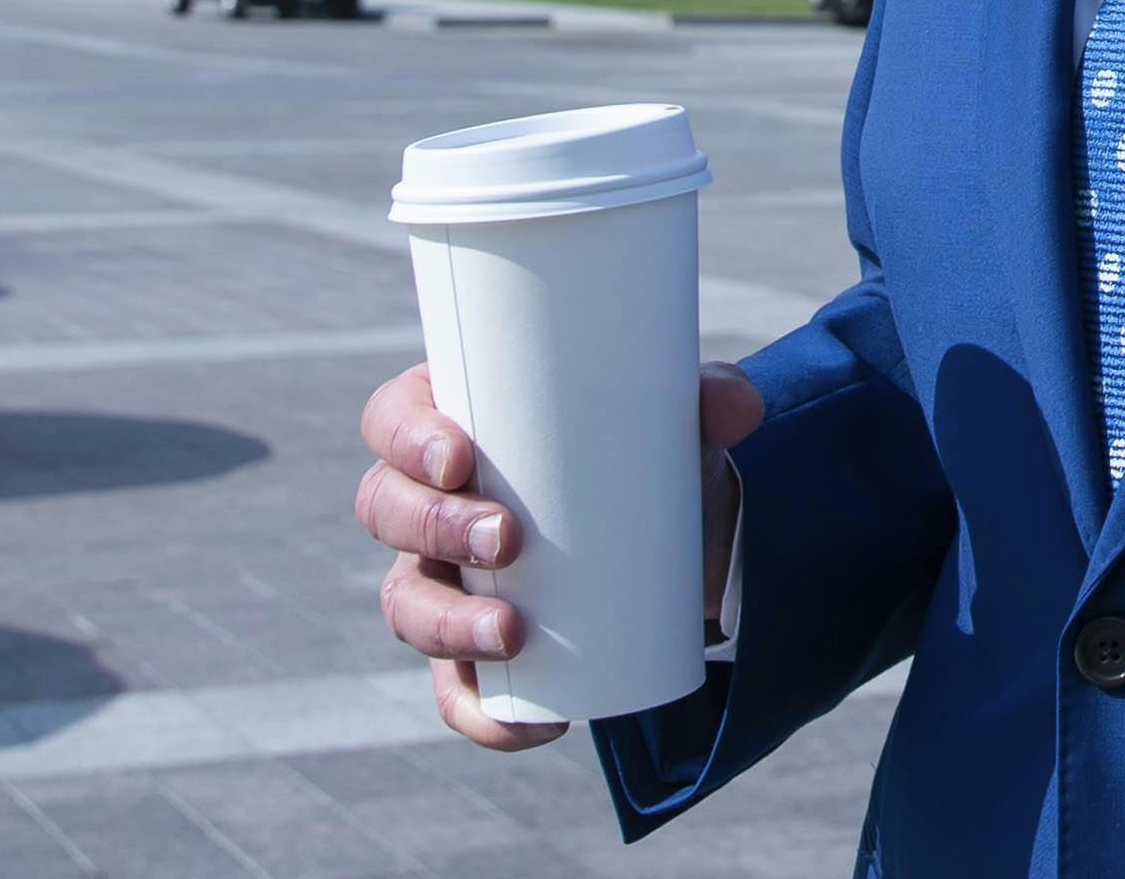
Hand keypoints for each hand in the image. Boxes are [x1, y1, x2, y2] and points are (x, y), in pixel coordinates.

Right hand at [357, 359, 764, 747]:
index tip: (459, 457)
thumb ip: (711, 399)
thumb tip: (738, 406)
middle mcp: (432, 504)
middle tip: (506, 539)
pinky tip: (532, 724)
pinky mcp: (471, 652)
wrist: (678, 540)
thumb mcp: (678, 424)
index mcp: (459, 425)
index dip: (406, 436)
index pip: (393, 417)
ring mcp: (442, 582)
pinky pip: (456, 692)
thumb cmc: (646, 456)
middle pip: (386, 510)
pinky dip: (485, 714)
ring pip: (406, 604)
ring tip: (514, 631)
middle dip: (433, 528)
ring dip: (447, 624)